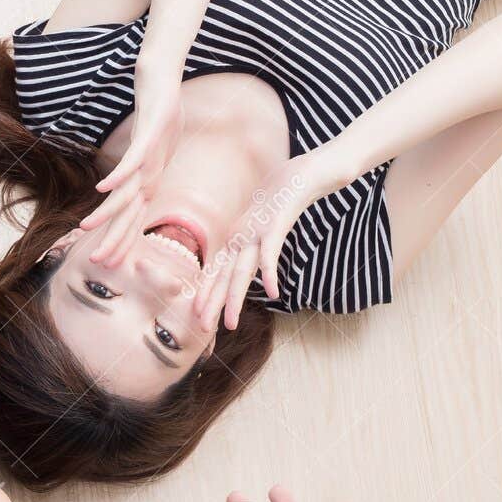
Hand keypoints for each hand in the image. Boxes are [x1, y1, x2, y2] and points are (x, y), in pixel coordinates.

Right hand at [80, 66, 181, 267]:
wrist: (165, 81)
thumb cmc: (157, 115)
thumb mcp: (146, 149)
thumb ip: (135, 168)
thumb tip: (123, 184)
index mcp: (148, 181)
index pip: (133, 218)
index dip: (120, 241)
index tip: (107, 263)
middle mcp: (150, 174)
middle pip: (130, 214)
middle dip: (115, 239)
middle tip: (101, 263)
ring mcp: (151, 157)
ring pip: (127, 192)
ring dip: (108, 211)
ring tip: (87, 226)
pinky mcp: (150, 136)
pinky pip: (132, 160)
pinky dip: (118, 176)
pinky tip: (102, 188)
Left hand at [192, 156, 324, 330]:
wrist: (303, 173)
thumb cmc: (283, 201)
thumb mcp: (261, 226)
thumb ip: (253, 245)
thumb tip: (250, 264)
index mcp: (236, 238)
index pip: (217, 271)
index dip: (207, 294)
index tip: (197, 316)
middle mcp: (240, 236)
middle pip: (223, 276)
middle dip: (212, 303)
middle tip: (202, 328)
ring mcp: (255, 231)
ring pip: (241, 270)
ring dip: (233, 298)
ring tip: (230, 323)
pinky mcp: (275, 224)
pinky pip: (270, 253)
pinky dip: (270, 273)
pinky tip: (272, 294)